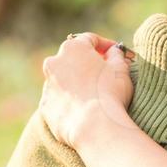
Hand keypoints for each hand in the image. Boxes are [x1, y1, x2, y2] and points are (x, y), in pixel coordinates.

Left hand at [39, 33, 133, 148]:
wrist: (95, 126)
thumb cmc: (110, 93)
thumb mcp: (121, 68)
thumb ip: (116, 55)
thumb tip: (113, 52)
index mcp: (73, 48)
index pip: (90, 40)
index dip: (106, 45)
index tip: (116, 53)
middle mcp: (54, 63)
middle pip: (73, 58)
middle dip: (88, 63)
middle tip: (105, 73)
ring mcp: (48, 85)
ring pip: (64, 79)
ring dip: (77, 83)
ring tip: (95, 96)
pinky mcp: (46, 106)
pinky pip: (59, 99)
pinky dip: (70, 101)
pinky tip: (85, 110)